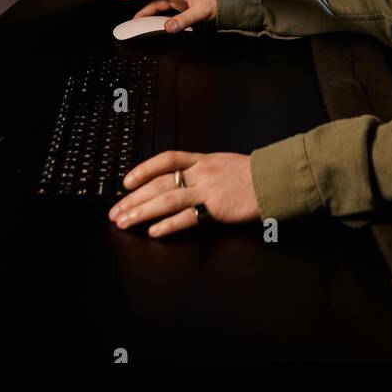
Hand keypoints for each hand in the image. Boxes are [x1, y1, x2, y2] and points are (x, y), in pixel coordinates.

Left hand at [108, 150, 260, 236]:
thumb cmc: (253, 175)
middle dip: (133, 198)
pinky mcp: (216, 208)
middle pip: (159, 183)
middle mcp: (201, 172)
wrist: (275, 180)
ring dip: (142, 212)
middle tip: (115, 211)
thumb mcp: (224, 164)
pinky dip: (168, 225)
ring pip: (167, 199)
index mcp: (202, 160)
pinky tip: (153, 232)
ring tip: (125, 222)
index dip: (143, 169)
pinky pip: (187, 218)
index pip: (166, 159)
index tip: (126, 181)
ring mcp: (208, 190)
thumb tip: (184, 180)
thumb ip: (204, 171)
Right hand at [115, 0, 217, 30]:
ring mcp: (179, 0)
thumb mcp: (200, 11)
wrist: (229, 3)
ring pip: (157, 4)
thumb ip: (184, 20)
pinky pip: (165, 11)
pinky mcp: (183, 8)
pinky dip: (156, 17)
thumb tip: (167, 28)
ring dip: (146, 11)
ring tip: (135, 20)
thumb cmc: (217, 2)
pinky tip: (152, 23)